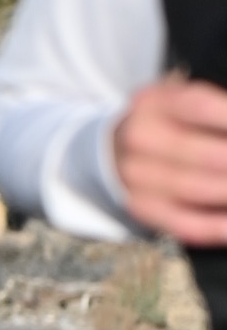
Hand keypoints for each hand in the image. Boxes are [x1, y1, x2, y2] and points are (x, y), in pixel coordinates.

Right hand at [112, 74, 226, 244]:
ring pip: (197, 190)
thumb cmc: (167, 124)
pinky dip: (217, 227)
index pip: (200, 106)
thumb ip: (217, 112)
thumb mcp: (181, 102)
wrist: (113, 150)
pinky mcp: (141, 207)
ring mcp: (135, 176)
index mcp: (153, 102)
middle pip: (205, 155)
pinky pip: (185, 223)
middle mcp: (139, 137)